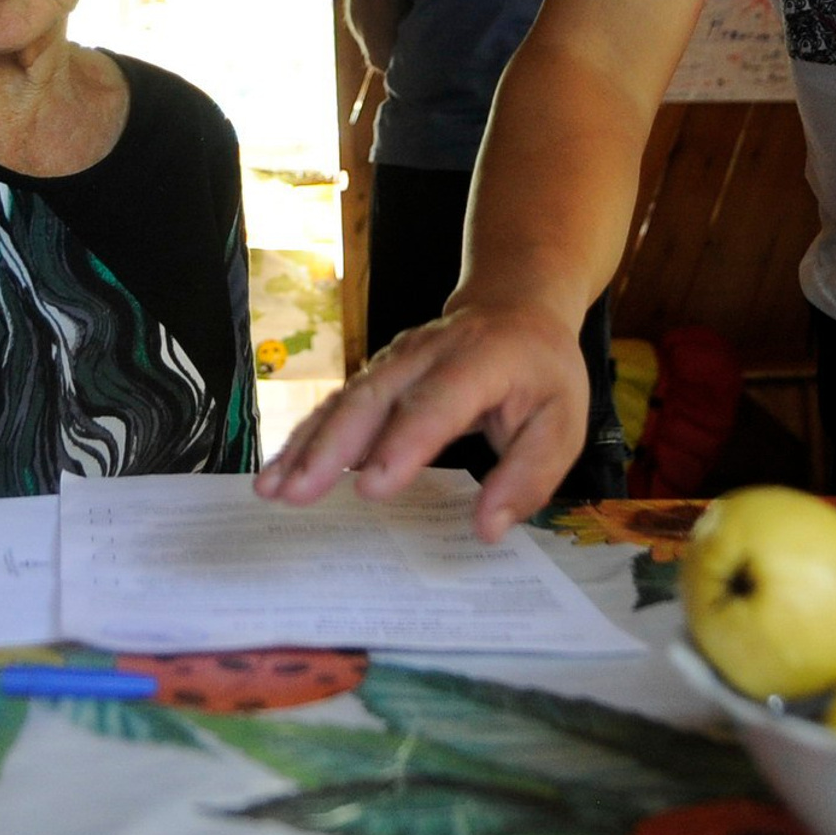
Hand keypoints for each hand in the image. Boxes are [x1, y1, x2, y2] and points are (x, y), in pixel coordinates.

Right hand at [255, 302, 586, 541]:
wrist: (512, 305)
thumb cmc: (540, 372)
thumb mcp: (563, 423)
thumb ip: (528, 475)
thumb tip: (487, 528)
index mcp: (480, 360)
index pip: (437, 403)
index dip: (402, 444)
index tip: (370, 489)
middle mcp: (425, 354)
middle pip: (372, 398)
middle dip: (331, 449)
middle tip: (298, 495)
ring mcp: (392, 360)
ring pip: (343, 400)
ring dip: (304, 445)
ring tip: (272, 489)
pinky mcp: (374, 374)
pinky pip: (335, 405)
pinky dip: (303, 438)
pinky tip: (277, 472)